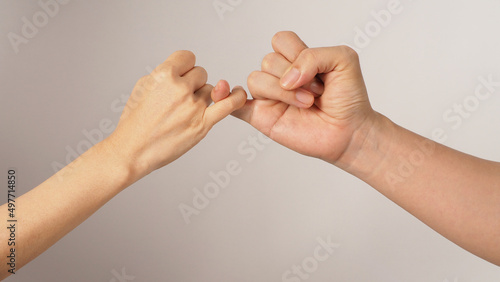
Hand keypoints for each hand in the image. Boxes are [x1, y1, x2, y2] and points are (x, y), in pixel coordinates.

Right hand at [107, 50, 245, 178]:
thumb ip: (164, 73)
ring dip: (202, 98)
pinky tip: (239, 94)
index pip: (187, 57)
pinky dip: (236, 98)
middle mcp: (179, 89)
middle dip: (193, 83)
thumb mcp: (143, 86)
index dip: (185, 67)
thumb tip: (184, 69)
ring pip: (210, 90)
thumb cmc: (135, 121)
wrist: (133, 151)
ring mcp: (192, 107)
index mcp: (163, 76)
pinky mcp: (202, 124)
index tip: (182, 75)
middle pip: (201, 74)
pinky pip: (228, 105)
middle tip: (178, 99)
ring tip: (183, 112)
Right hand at [233, 31, 376, 164]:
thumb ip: (315, 55)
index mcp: (295, 59)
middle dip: (296, 76)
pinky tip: (231, 95)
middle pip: (268, 61)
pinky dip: (226, 98)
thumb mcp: (343, 60)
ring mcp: (269, 97)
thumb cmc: (348, 97)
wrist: (350, 131)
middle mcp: (280, 76)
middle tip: (317, 92)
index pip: (280, 41)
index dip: (298, 54)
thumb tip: (286, 77)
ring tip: (306, 103)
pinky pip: (235, 106)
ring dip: (283, 92)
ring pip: (256, 80)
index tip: (319, 73)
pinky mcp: (262, 117)